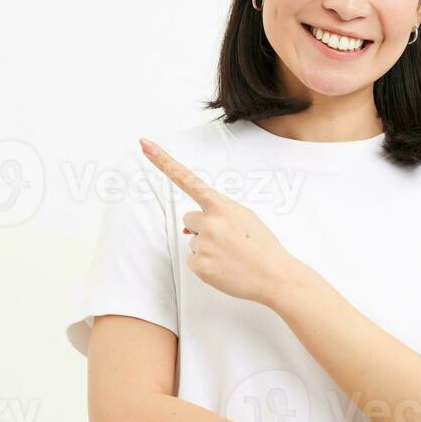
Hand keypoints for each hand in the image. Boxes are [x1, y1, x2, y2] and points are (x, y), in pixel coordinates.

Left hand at [139, 137, 301, 306]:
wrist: (275, 276)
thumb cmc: (261, 246)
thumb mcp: (245, 218)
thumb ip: (217, 213)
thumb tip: (186, 228)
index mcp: (222, 206)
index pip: (188, 179)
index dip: (164, 162)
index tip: (145, 145)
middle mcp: (209, 222)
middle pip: (188, 219)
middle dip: (201, 228)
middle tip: (227, 240)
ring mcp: (203, 244)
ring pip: (191, 240)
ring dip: (206, 247)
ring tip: (229, 255)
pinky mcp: (199, 265)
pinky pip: (192, 260)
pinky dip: (205, 264)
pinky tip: (223, 267)